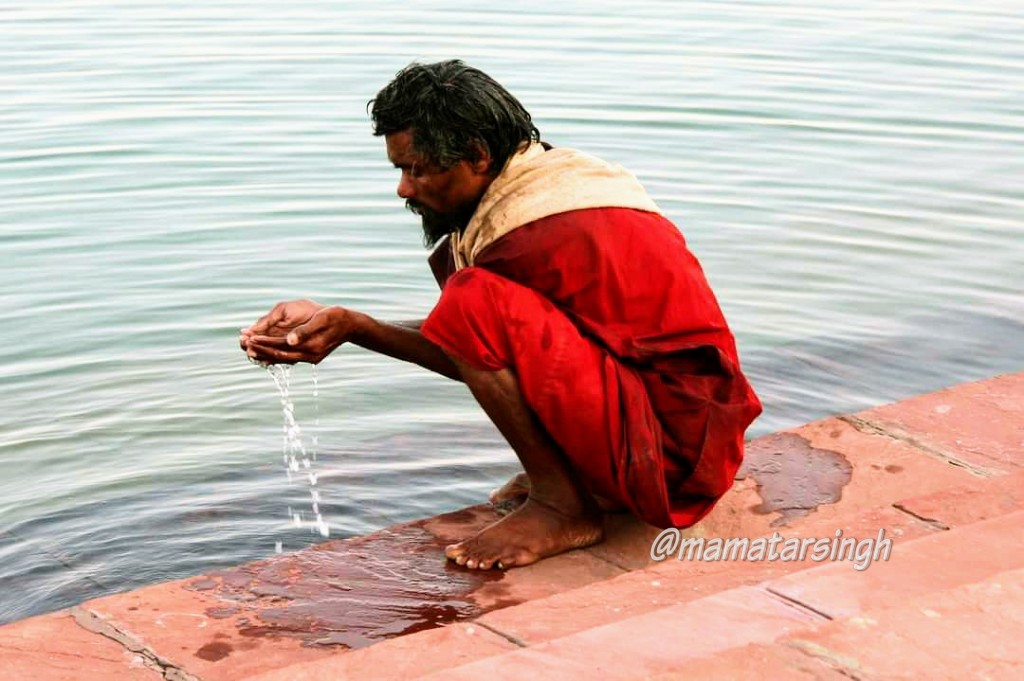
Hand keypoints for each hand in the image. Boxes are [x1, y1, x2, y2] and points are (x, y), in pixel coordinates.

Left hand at [240, 301, 361, 364]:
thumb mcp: (322, 319)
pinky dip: (276, 355)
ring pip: (283, 358)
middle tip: (243, 344)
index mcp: (311, 347)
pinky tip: (266, 353)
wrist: (351, 325)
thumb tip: (289, 340)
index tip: (249, 338)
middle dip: (261, 350)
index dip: (265, 343)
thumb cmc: (337, 317)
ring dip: (266, 354)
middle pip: (279, 355)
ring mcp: (310, 357)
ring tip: (249, 349)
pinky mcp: (310, 355)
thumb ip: (305, 331)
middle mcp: (309, 356)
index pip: (282, 347)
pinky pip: (289, 357)